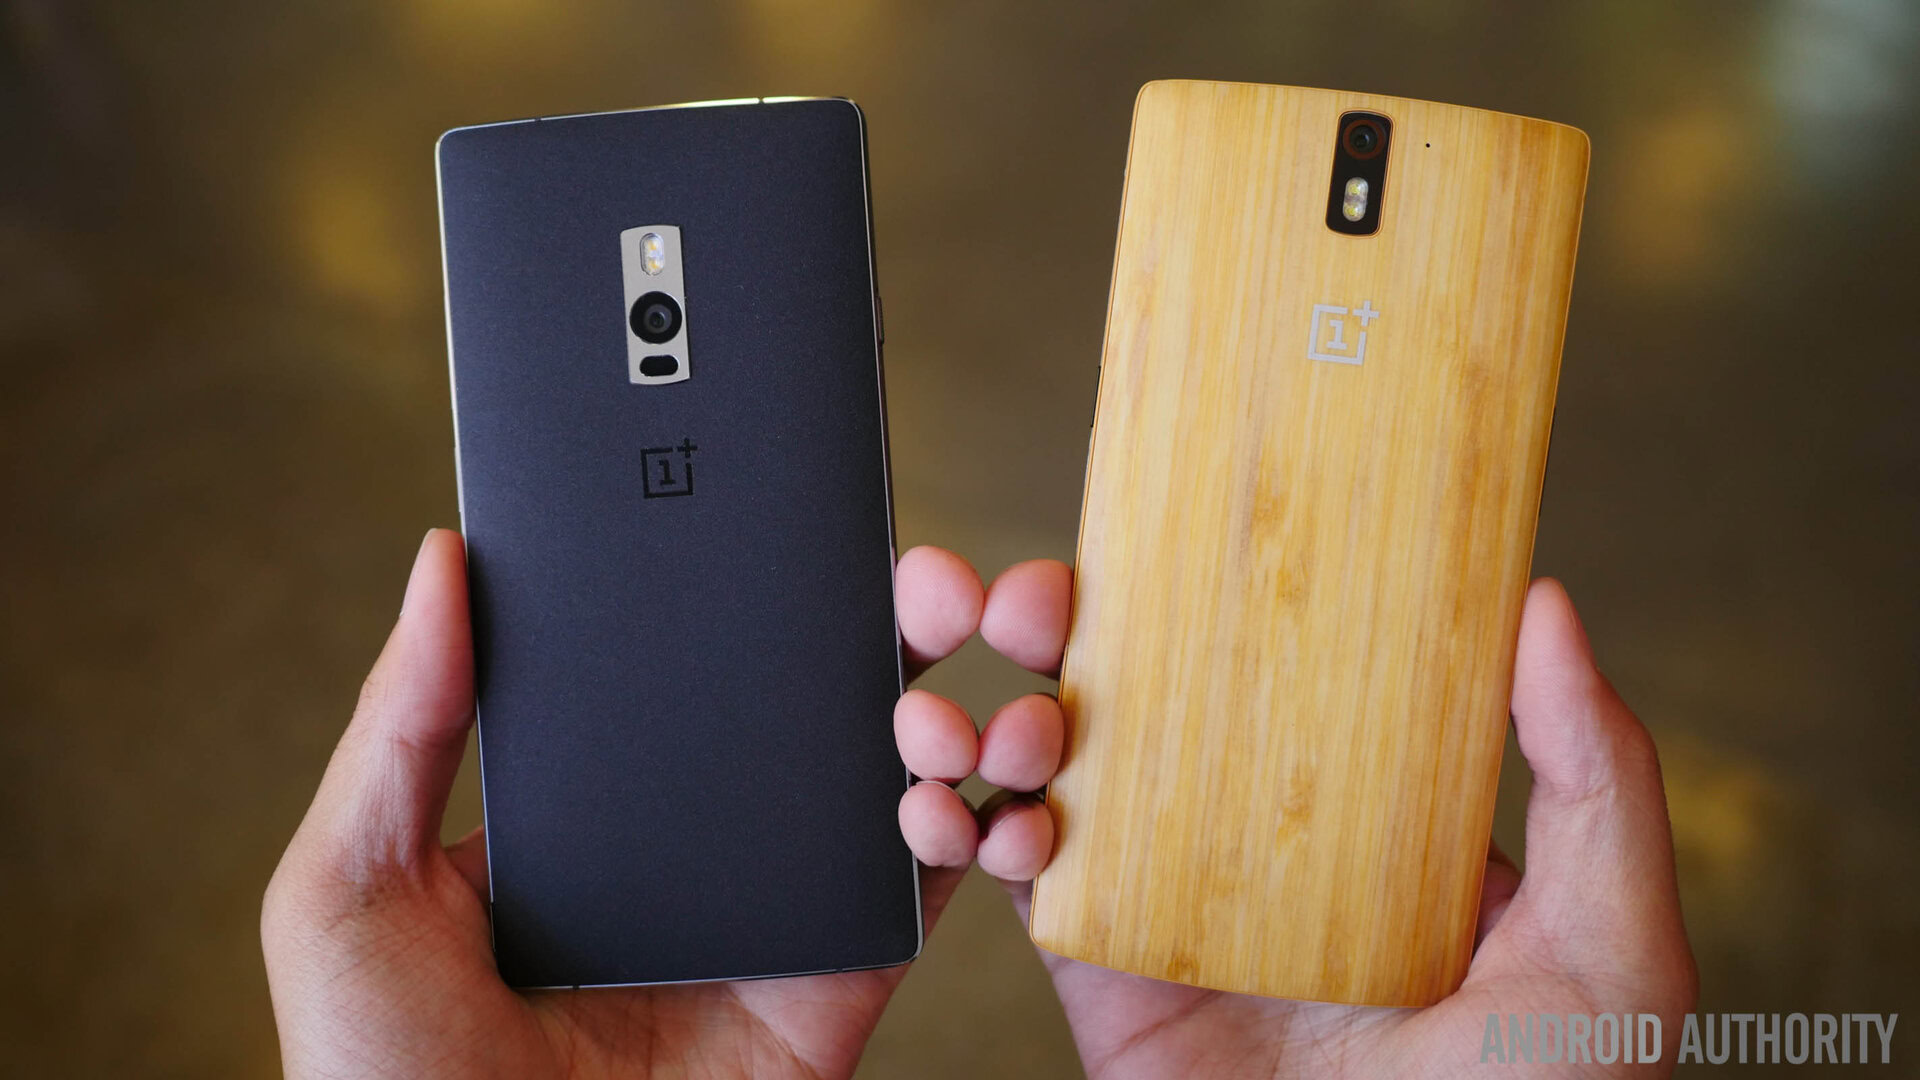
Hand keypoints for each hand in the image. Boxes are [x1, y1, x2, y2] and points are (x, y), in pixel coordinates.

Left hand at [262, 532, 987, 1078]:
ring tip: (948, 666)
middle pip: (804, 700)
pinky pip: (922, 891)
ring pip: (887, 778)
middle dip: (884, 621)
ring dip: (942, 711)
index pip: (683, 654)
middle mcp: (692, 836)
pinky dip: (967, 832)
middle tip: (922, 576)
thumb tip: (441, 559)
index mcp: (589, 798)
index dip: (740, 571)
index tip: (791, 492)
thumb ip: (400, 728)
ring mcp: (769, 903)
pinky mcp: (833, 978)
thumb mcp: (348, 887)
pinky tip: (962, 786)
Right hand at [896, 563, 1698, 1078]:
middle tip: (1039, 599)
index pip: (1288, 652)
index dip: (1217, 577)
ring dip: (1002, 714)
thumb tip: (1544, 606)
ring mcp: (1175, 894)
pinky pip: (1020, 873)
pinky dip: (969, 825)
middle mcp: (1264, 832)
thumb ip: (1597, 782)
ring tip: (996, 711)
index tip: (1163, 514)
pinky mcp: (1100, 964)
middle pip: (1150, 689)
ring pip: (1063, 764)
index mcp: (1374, 801)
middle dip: (1070, 627)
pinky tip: (966, 803)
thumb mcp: (1607, 951)